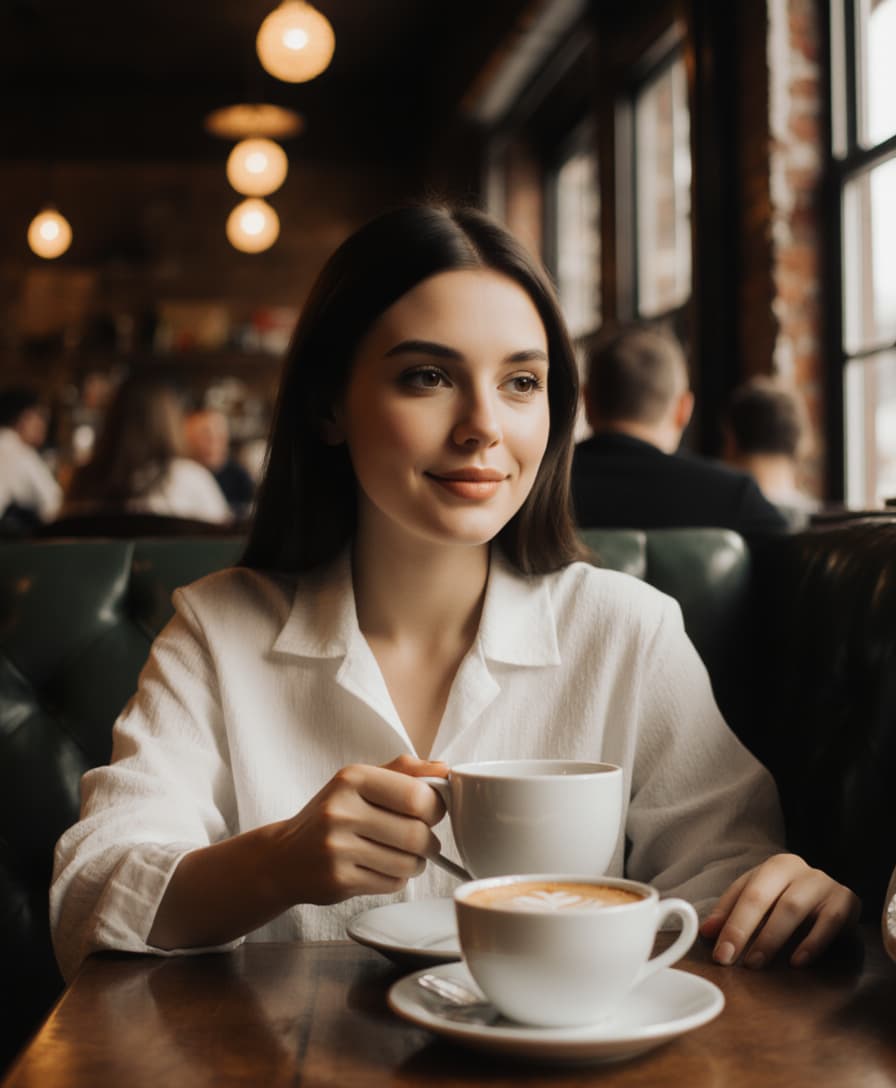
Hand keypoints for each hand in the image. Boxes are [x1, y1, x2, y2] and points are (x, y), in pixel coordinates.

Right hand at [275, 754, 448, 905]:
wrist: (283, 858)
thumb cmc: (330, 816)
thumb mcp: (359, 782)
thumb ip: (403, 771)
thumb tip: (443, 768)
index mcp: (352, 778)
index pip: (416, 795)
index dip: (435, 807)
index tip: (431, 812)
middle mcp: (341, 810)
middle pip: (416, 834)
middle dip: (429, 841)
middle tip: (422, 840)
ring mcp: (337, 848)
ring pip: (408, 862)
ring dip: (416, 863)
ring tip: (403, 855)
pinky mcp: (338, 881)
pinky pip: (392, 883)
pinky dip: (397, 878)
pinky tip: (381, 868)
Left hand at [699, 853, 859, 967]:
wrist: (840, 900)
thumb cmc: (793, 901)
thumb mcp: (763, 901)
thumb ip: (732, 913)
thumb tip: (706, 932)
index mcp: (774, 866)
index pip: (743, 892)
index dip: (727, 922)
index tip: (718, 952)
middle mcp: (797, 869)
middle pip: (762, 896)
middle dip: (742, 928)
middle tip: (730, 958)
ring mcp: (822, 883)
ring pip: (792, 908)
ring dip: (771, 938)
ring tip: (756, 963)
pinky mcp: (846, 900)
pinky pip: (829, 921)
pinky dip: (811, 943)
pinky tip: (797, 962)